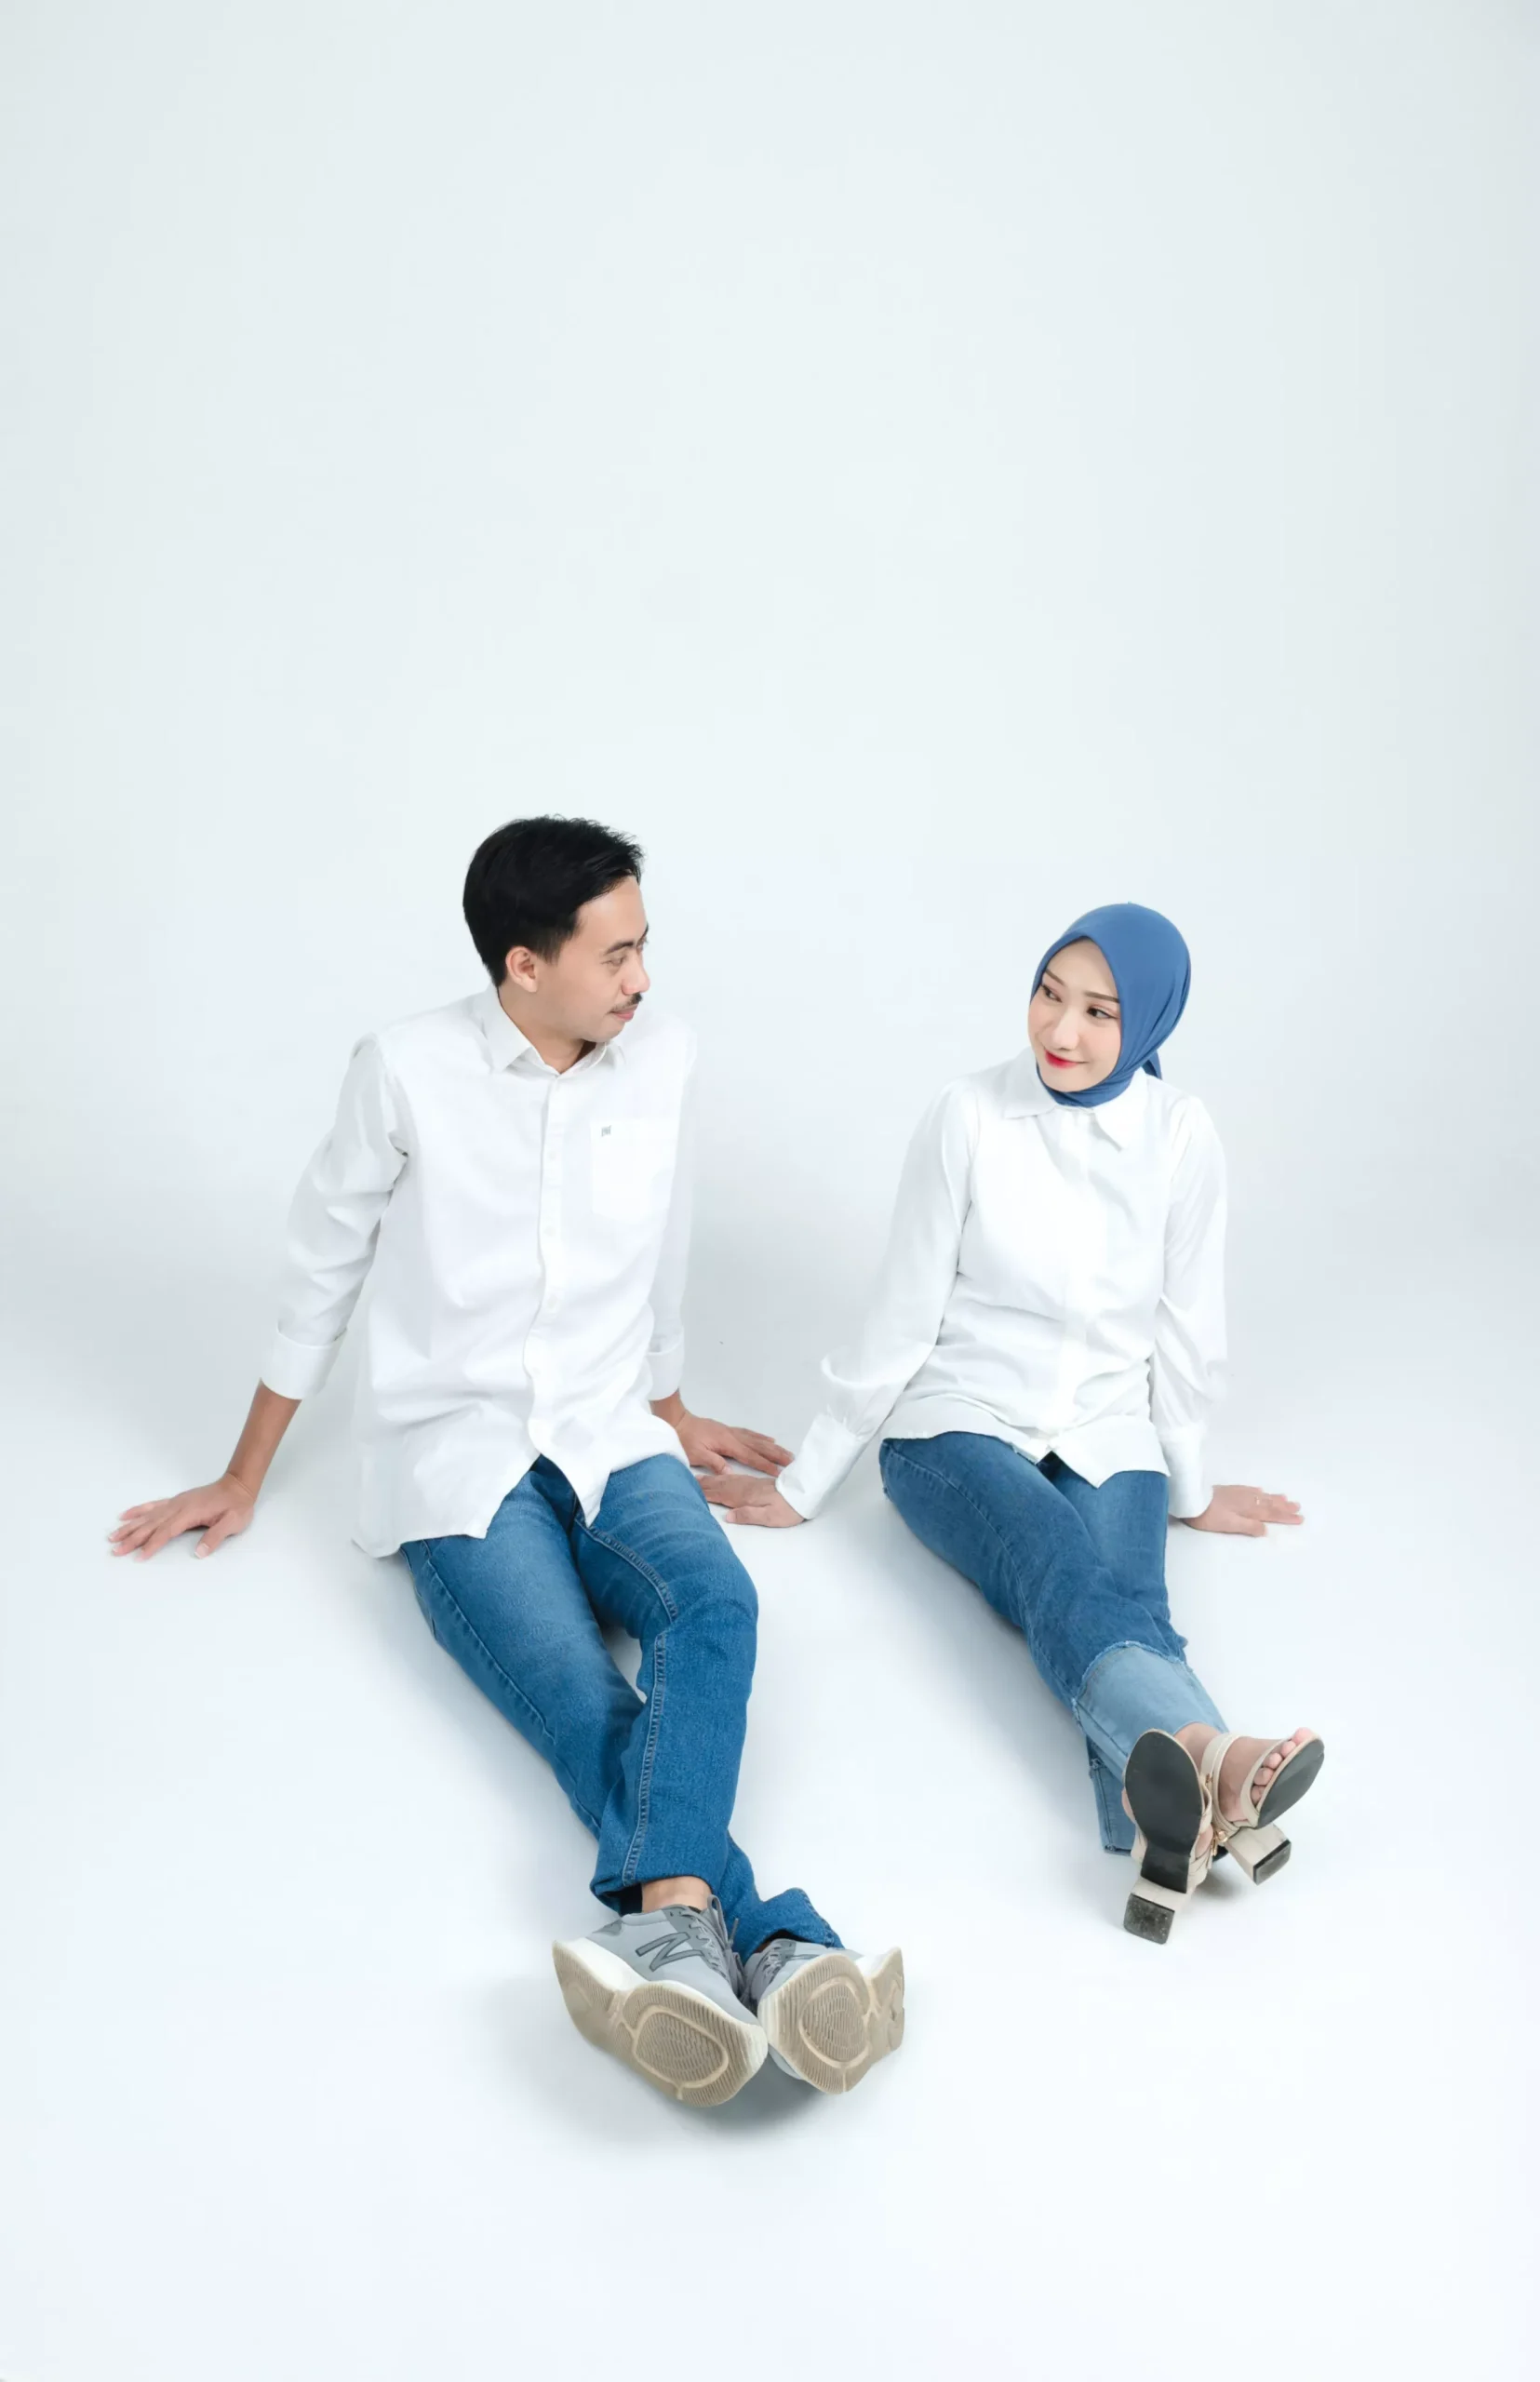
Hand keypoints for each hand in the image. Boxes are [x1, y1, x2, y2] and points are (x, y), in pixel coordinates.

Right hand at [108, 1473, 256, 1561]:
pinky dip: (137, 1511)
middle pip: (151, 1525)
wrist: (238, 1486)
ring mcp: (175, 1503)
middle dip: (132, 1538)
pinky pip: (152, 1506)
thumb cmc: (237, 1506)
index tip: (139, 1557)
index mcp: (190, 1513)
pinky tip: (125, 1515)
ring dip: (129, 1527)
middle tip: (115, 1550)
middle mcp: (178, 1507)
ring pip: (147, 1516)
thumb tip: (199, 1552)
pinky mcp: (176, 1501)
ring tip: (113, 1536)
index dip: (152, 1544)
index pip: (166, 1531)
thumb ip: (216, 1537)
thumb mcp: (233, 1523)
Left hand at [664, 1406, 791, 1477]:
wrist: (676, 1421)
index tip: (778, 1472)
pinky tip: (767, 1439)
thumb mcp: (696, 1455)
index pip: (750, 1456)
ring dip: (772, 1446)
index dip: (765, 1465)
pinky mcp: (728, 1430)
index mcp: (727, 1443)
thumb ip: (714, 1463)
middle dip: (775, 1454)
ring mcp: (731, 1431)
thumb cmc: (684, 1440)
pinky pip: (749, 1433)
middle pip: (758, 1446)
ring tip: (785, 1451)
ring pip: (756, 1439)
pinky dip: (760, 1436)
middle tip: (791, 1460)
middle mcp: (733, 1436)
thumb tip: (731, 1474)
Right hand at [698, 1473, 803, 1526]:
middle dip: (704, 1484)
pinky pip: (735, 1478)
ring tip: (699, 1478)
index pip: (720, 1494)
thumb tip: (727, 1517)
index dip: (705, 1493)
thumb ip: (748, 1515)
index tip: (690, 1491)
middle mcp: (745, 1488)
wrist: (804, 1493)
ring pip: (726, 1480)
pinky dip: (724, 1477)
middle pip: (720, 1485)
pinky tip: (723, 1477)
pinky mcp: (756, 1483)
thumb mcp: (770, 1517)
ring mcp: (750, 1484)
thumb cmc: (788, 1509)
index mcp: (745, 1496)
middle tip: (688, 1482)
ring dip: (712, 1479)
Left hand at [1182, 1483, 1302, 1537]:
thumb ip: (1249, 1527)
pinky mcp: (1229, 1490)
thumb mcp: (1229, 1525)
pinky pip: (1249, 1490)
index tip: (1299, 1518)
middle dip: (1284, 1507)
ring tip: (1286, 1499)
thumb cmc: (1208, 1516)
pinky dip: (1258, 1491)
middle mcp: (1246, 1500)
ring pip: (1261, 1496)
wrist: (1190, 1499)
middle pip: (1269, 1504)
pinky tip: (1261, 1491)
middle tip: (1298, 1507)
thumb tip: (1267, 1529)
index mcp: (1248, 1510)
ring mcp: (1238, 1494)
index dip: (1285, 1517)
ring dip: (1274, 1498)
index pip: (1271, 1514)